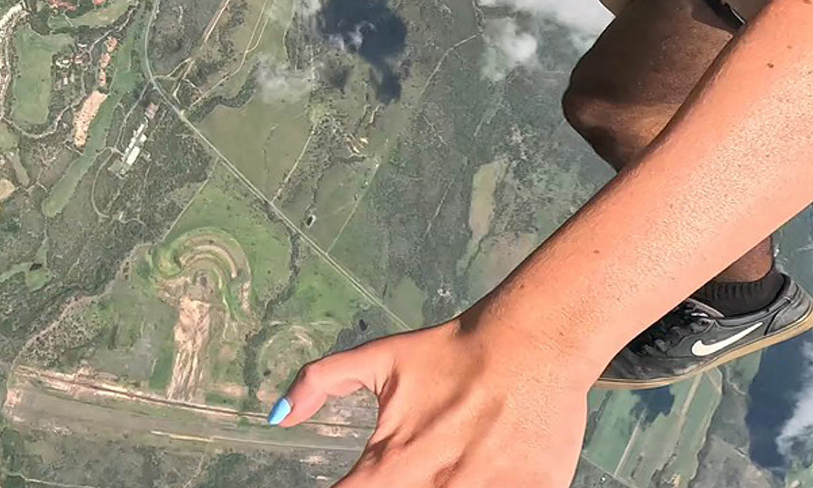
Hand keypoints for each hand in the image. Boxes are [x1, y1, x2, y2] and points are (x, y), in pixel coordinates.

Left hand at [273, 315, 595, 485]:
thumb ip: (320, 382)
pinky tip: (483, 475)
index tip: (350, 487)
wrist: (534, 340)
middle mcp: (436, 485)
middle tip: (407, 474)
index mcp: (393, 463)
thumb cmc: (453, 352)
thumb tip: (278, 417)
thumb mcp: (379, 360)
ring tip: (442, 474)